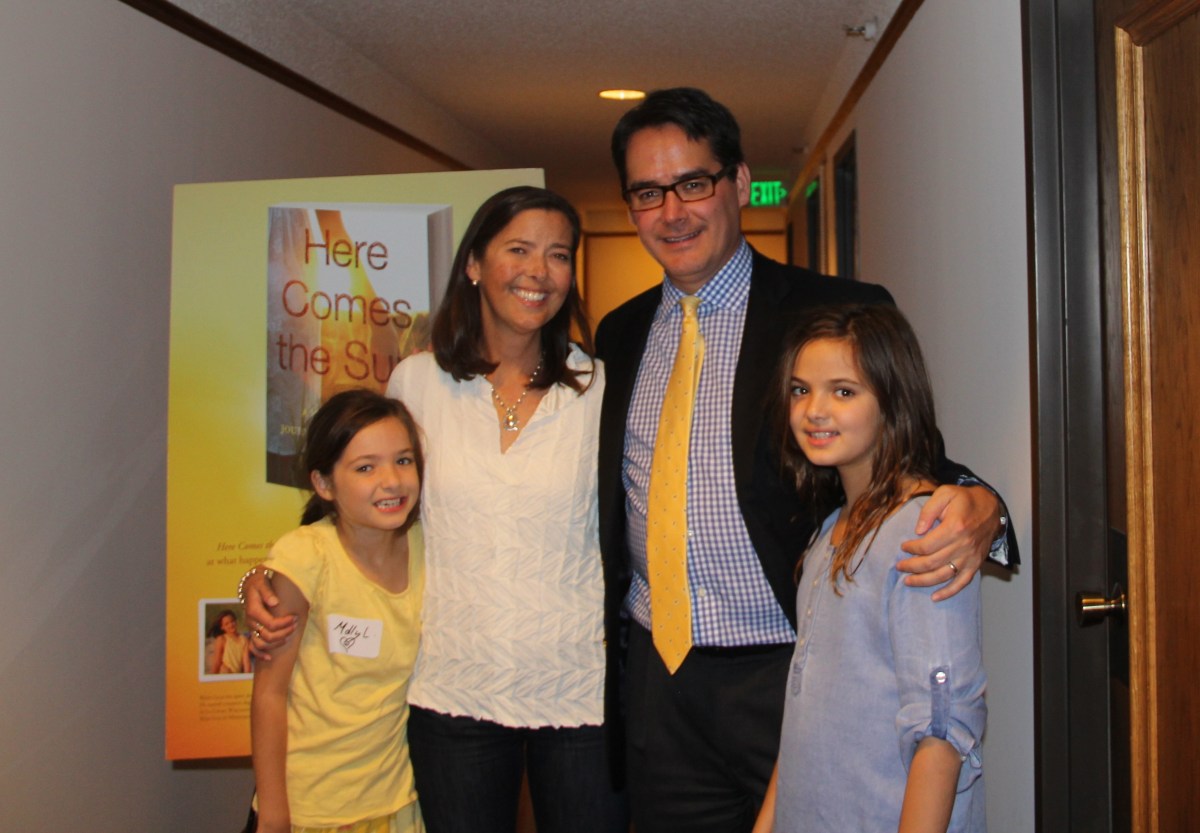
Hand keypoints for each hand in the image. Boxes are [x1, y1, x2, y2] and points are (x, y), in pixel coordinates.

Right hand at [243, 568, 296, 659]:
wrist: (250, 584)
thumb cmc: (259, 581)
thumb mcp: (262, 582)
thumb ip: (267, 592)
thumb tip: (275, 603)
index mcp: (253, 610)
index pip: (270, 624)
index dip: (285, 623)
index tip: (295, 617)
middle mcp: (251, 621)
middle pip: (268, 636)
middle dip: (285, 632)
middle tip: (296, 624)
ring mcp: (251, 628)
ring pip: (261, 644)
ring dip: (277, 643)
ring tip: (289, 635)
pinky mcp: (252, 631)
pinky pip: (252, 648)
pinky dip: (260, 655)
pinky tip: (270, 658)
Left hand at [897, 484, 999, 600]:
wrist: (991, 507)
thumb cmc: (964, 499)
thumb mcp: (945, 493)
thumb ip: (929, 510)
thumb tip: (918, 530)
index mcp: (955, 527)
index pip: (927, 545)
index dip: (912, 548)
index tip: (903, 547)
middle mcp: (964, 545)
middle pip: (932, 562)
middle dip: (912, 567)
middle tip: (899, 567)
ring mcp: (971, 557)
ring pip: (944, 575)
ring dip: (924, 581)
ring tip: (908, 581)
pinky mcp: (976, 564)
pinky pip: (962, 582)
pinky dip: (948, 592)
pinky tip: (935, 597)